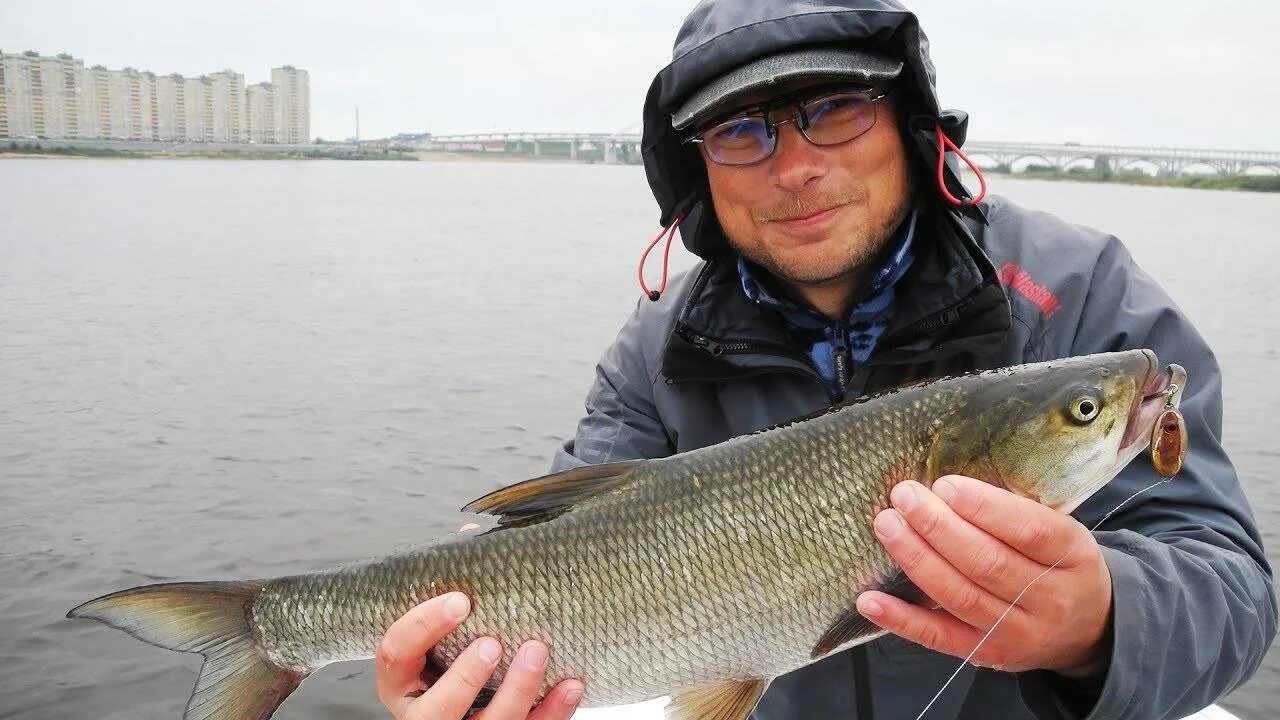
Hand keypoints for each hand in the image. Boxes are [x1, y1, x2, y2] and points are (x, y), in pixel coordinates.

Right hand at [376, 592, 584, 718]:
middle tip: (492, 642)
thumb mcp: (443, 629)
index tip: (459, 599)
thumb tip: (470, 534)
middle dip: (465, 677)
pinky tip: (571, 684)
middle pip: (435, 710)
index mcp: (402, 681)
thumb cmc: (454, 655)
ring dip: (516, 691)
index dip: (422, 626)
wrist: (473, 704)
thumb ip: (452, 590)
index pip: (395, 654)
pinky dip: (553, 711)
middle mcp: (425, 713)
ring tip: (537, 651)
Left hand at [855, 475, 1112, 677]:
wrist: (1089, 629)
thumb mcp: (1060, 531)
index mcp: (1072, 556)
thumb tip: (945, 486)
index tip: (944, 484)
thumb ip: (1014, 512)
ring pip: (960, 596)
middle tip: (904, 496)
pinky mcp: (987, 655)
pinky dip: (901, 619)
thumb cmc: (1059, 564)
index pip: (1029, 530)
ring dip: (916, 559)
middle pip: (987, 563)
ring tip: (887, 526)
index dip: (984, 507)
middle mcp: (1048, 599)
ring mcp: (1017, 632)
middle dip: (938, 527)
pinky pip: (939, 637)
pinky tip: (869, 599)